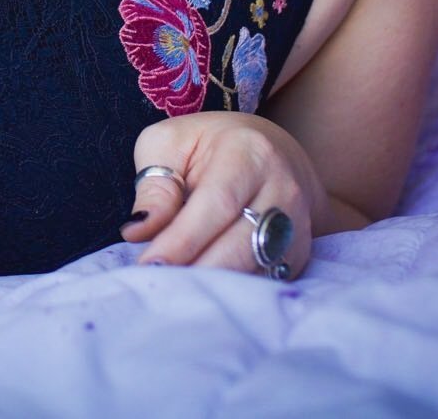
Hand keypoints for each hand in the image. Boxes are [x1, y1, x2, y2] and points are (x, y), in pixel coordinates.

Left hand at [119, 111, 321, 278]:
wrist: (270, 152)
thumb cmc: (208, 147)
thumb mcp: (170, 144)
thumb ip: (155, 185)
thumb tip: (139, 231)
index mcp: (249, 153)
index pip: (217, 203)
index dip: (184, 239)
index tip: (150, 264)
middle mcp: (283, 189)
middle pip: (241, 244)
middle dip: (197, 271)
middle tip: (158, 286)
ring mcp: (297, 225)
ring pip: (256, 269)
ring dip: (215, 287)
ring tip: (175, 293)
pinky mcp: (298, 254)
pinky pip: (266, 282)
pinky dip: (233, 293)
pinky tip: (203, 294)